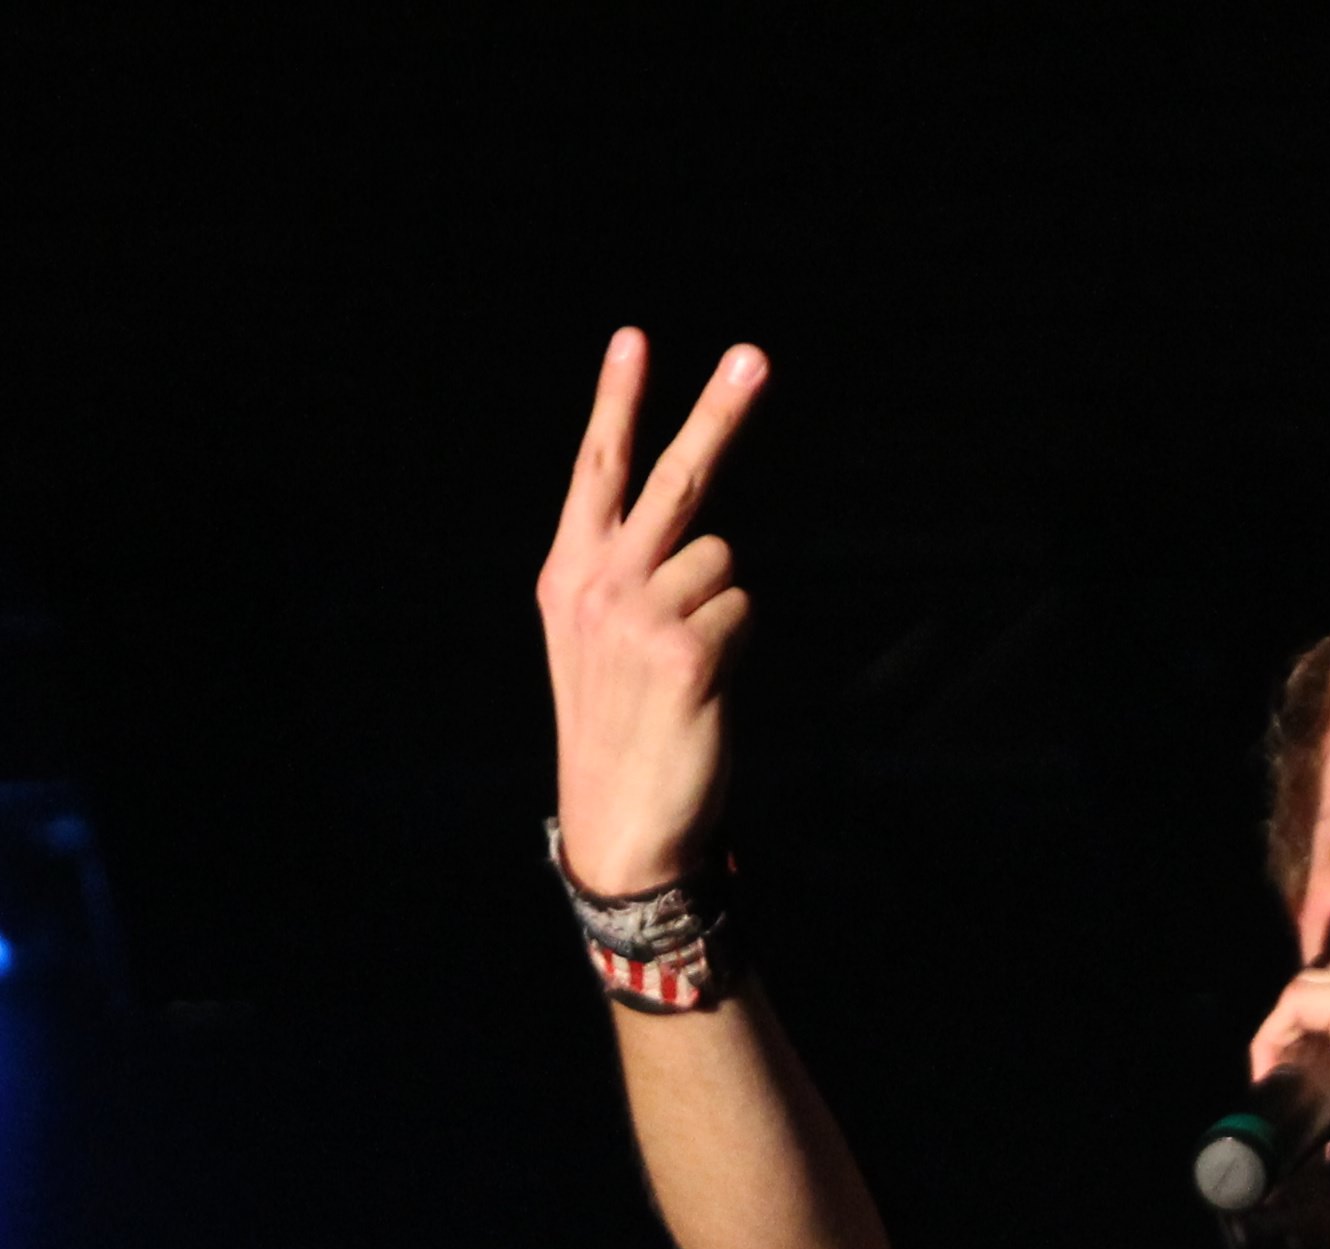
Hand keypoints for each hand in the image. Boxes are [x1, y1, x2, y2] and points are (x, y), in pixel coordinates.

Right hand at [537, 329, 768, 894]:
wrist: (620, 823)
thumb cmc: (621, 732)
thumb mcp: (598, 645)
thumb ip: (626, 577)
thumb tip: (698, 536)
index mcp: (568, 576)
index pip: (596, 473)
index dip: (616, 403)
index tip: (633, 338)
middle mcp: (598, 585)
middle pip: (673, 480)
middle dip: (717, 412)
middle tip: (754, 356)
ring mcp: (640, 615)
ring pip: (722, 561)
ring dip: (721, 607)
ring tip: (687, 667)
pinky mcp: (687, 649)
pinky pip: (741, 609)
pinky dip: (735, 645)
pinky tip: (703, 687)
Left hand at [1246, 946, 1329, 1169]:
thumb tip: (1319, 1021)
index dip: (1322, 1015)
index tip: (1303, 1067)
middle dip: (1301, 1020)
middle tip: (1287, 1078)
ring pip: (1314, 983)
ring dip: (1284, 1029)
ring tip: (1282, 1081)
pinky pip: (1299, 999)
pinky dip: (1273, 1034)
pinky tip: (1272, 1075)